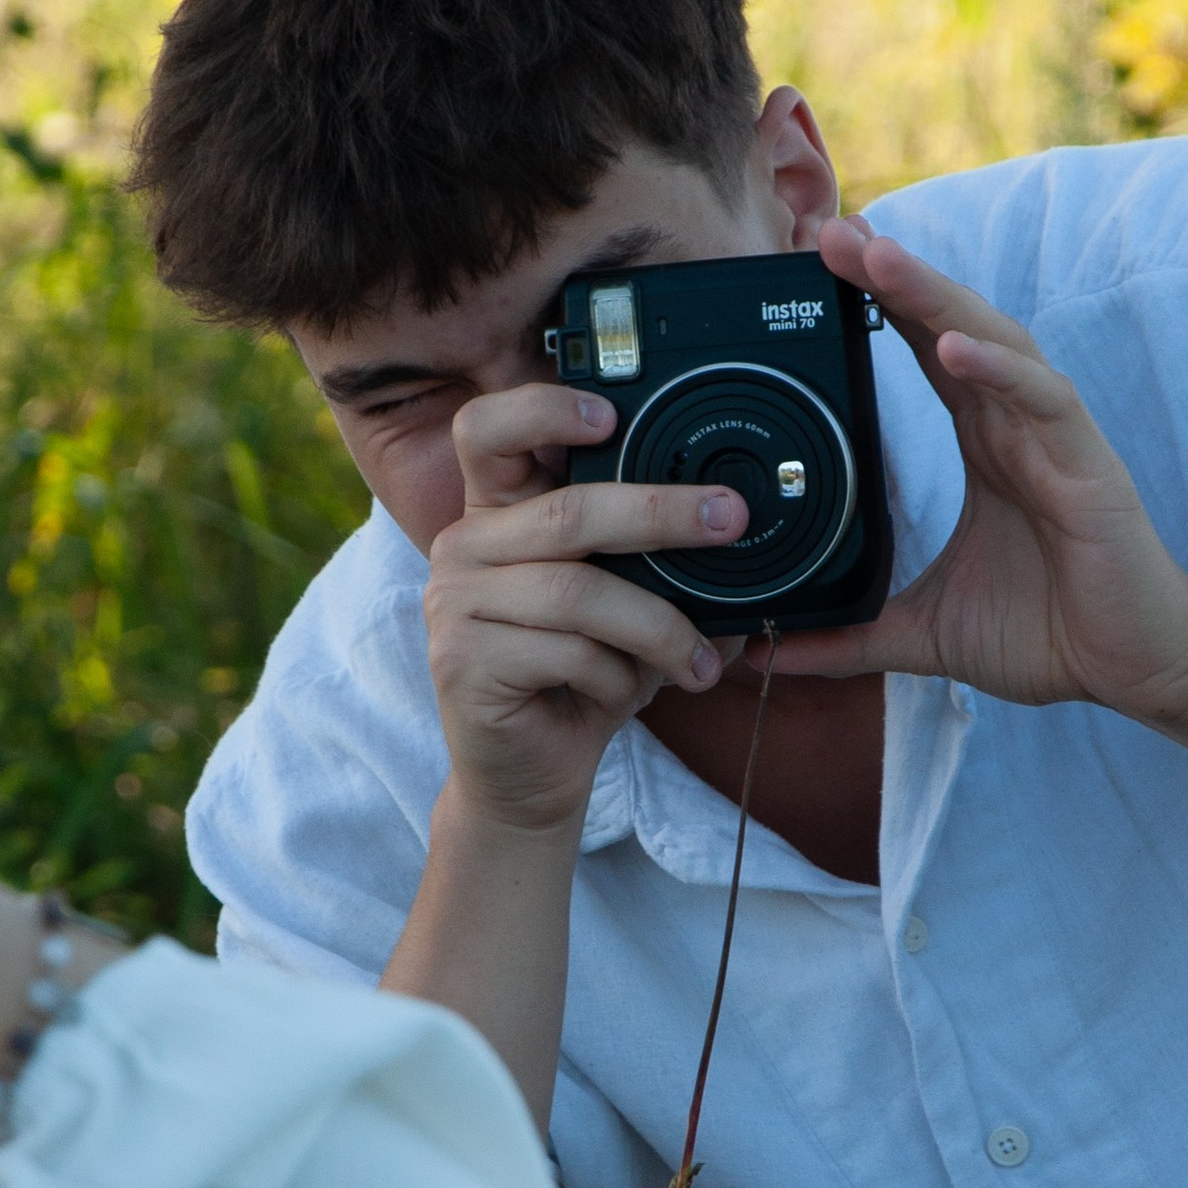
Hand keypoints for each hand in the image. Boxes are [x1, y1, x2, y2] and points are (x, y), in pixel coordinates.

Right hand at [422, 383, 746, 837]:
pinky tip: (624, 695)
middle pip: (567, 510)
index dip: (543, 409)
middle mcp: (464, 547)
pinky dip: (617, 678)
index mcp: (498, 516)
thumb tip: (733, 524)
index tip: (610, 415)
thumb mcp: (624, 608)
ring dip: (657, 628)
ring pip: (580, 592)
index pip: (488, 430)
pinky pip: (567, 652)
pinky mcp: (462, 662)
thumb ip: (654, 561)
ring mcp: (454, 604)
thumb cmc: (580, 680)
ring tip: (700, 662)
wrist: (529, 778)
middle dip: (661, 513)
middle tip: (729, 520)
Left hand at [759, 222, 1187, 719]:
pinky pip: (1043, 399)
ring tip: (878, 258)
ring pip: (993, 342)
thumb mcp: (927, 635)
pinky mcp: (1089, 467)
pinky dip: (999, 369)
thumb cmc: (1051, 634)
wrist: (1137, 670)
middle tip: (831, 230)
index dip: (877, 303)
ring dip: (935, 296)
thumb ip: (851, 639)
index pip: (922, 350)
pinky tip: (955, 347)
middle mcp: (1015, 424)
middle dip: (893, 275)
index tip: (817, 262)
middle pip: (949, 324)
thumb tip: (768, 652)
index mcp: (984, 442)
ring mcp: (1054, 438)